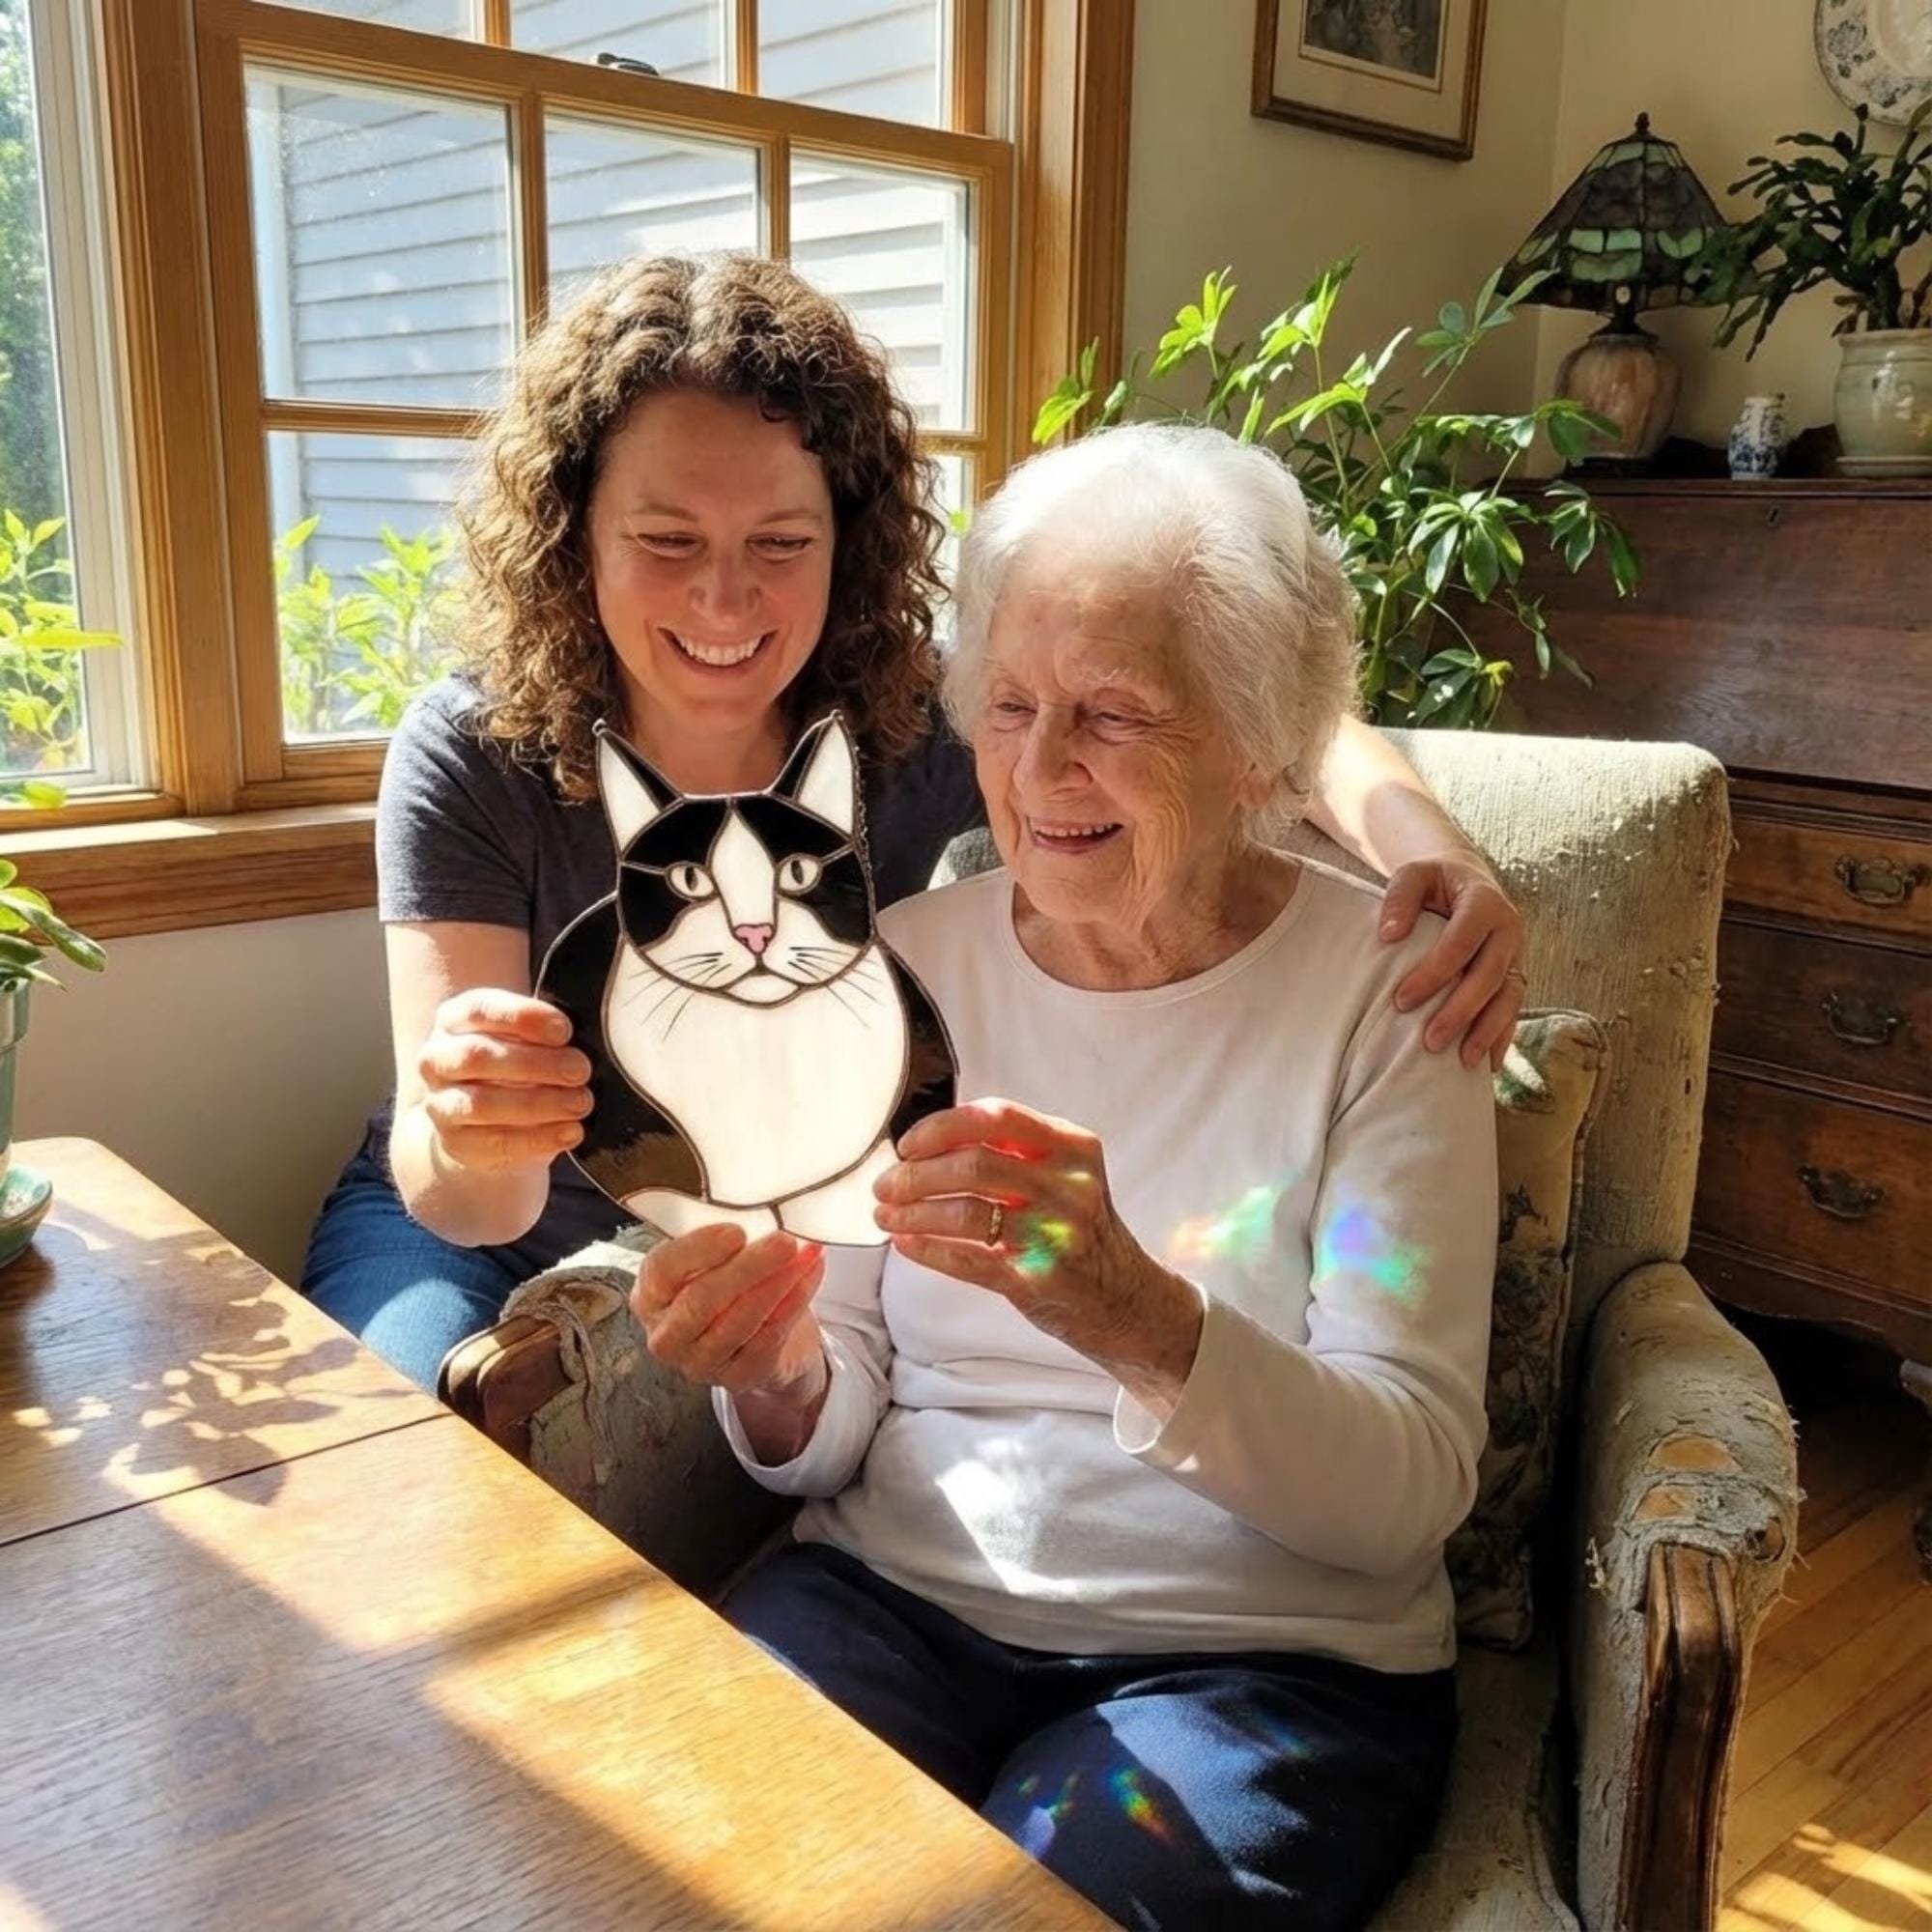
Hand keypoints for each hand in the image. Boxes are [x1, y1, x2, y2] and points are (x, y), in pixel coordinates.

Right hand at [414, 988, 592, 1174]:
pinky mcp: (454, 1142)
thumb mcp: (524, 1039)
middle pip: (477, 1055)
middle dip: (535, 1063)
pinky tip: (570, 1131)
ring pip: (482, 1103)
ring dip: (538, 1103)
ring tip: (580, 1102)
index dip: (523, 1017)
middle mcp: (438, 1059)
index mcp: (454, 1020)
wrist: (482, 1123)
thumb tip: (582, 1041)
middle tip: (580, 1070)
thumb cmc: (515, 1065)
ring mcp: (440, 1102)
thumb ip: (543, 1034)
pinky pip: (495, 1142)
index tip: (565, 1030)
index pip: (480, 1009)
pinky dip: (538, 1138)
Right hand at [631, 1224, 827, 1399]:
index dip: (698, 1250)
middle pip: (702, 1301)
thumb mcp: (712, 1260)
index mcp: (650, 1295)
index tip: (736, 1231)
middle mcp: (667, 1335)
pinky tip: (810, 1274)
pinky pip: (769, 1337)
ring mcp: (700, 1363)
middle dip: (747, 1268)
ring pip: (739, 1321)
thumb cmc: (730, 1286)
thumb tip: (755, 1209)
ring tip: (805, 1254)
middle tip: (783, 1241)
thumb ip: (718, 1240)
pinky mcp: (738, 1378)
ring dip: (778, 1284)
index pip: (662, 1271)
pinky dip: (794, 1302)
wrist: (760, 1338)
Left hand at [873, 1100, 1201, 1412]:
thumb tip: (930, 1143)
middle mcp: (1068, 1186)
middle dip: (915, 1174)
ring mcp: (1054, 1234)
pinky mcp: (1036, 1279)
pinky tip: (905, 1242)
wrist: (1125, 1299)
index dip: (942, 1127)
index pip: (996, 1117)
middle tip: (885, 1185)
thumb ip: (1015, 1152)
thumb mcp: (1066, 1175)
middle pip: (972, 1166)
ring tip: (886, 1215)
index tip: (909, 1144)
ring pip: (964, 1213)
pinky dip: (926, 1249)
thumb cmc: (1080, 1230)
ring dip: (913, 1213)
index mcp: (1072, 1147)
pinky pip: (966, 1259)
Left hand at [1378, 856, 1525, 1070]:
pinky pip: (1513, 1010)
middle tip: (1430, 1041)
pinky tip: (1487, 1064)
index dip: (1434, 973)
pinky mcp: (1515, 975)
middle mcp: (1509, 930)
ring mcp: (1517, 955)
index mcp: (1485, 903)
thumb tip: (1388, 935)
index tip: (1401, 1000)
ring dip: (1487, 1031)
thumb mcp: (1413, 875)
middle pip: (1490, 976)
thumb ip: (1399, 897)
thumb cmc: (1432, 881)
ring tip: (1463, 1061)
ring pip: (1509, 998)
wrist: (1465, 881)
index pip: (1462, 942)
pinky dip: (1502, 1037)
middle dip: (1461, 1011)